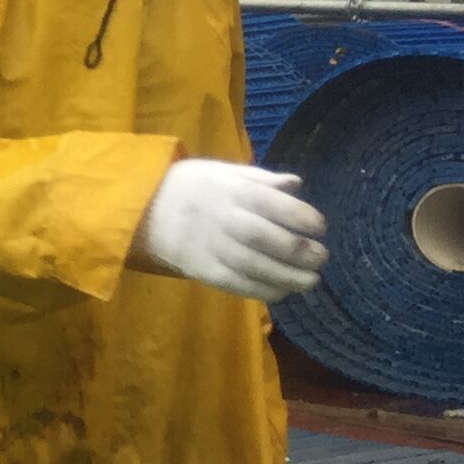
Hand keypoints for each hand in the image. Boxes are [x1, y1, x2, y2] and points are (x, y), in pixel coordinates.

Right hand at [135, 160, 326, 302]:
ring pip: (253, 265)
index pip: (270, 203)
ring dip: (288, 277)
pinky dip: (263, 290)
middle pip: (264, 237)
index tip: (320, 227)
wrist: (142, 210)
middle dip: (299, 251)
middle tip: (321, 257)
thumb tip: (297, 185)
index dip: (301, 216)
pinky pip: (236, 283)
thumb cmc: (190, 187)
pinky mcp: (201, 269)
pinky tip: (283, 291)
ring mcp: (208, 246)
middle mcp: (220, 218)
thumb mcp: (221, 172)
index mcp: (228, 190)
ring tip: (311, 280)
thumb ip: (260, 179)